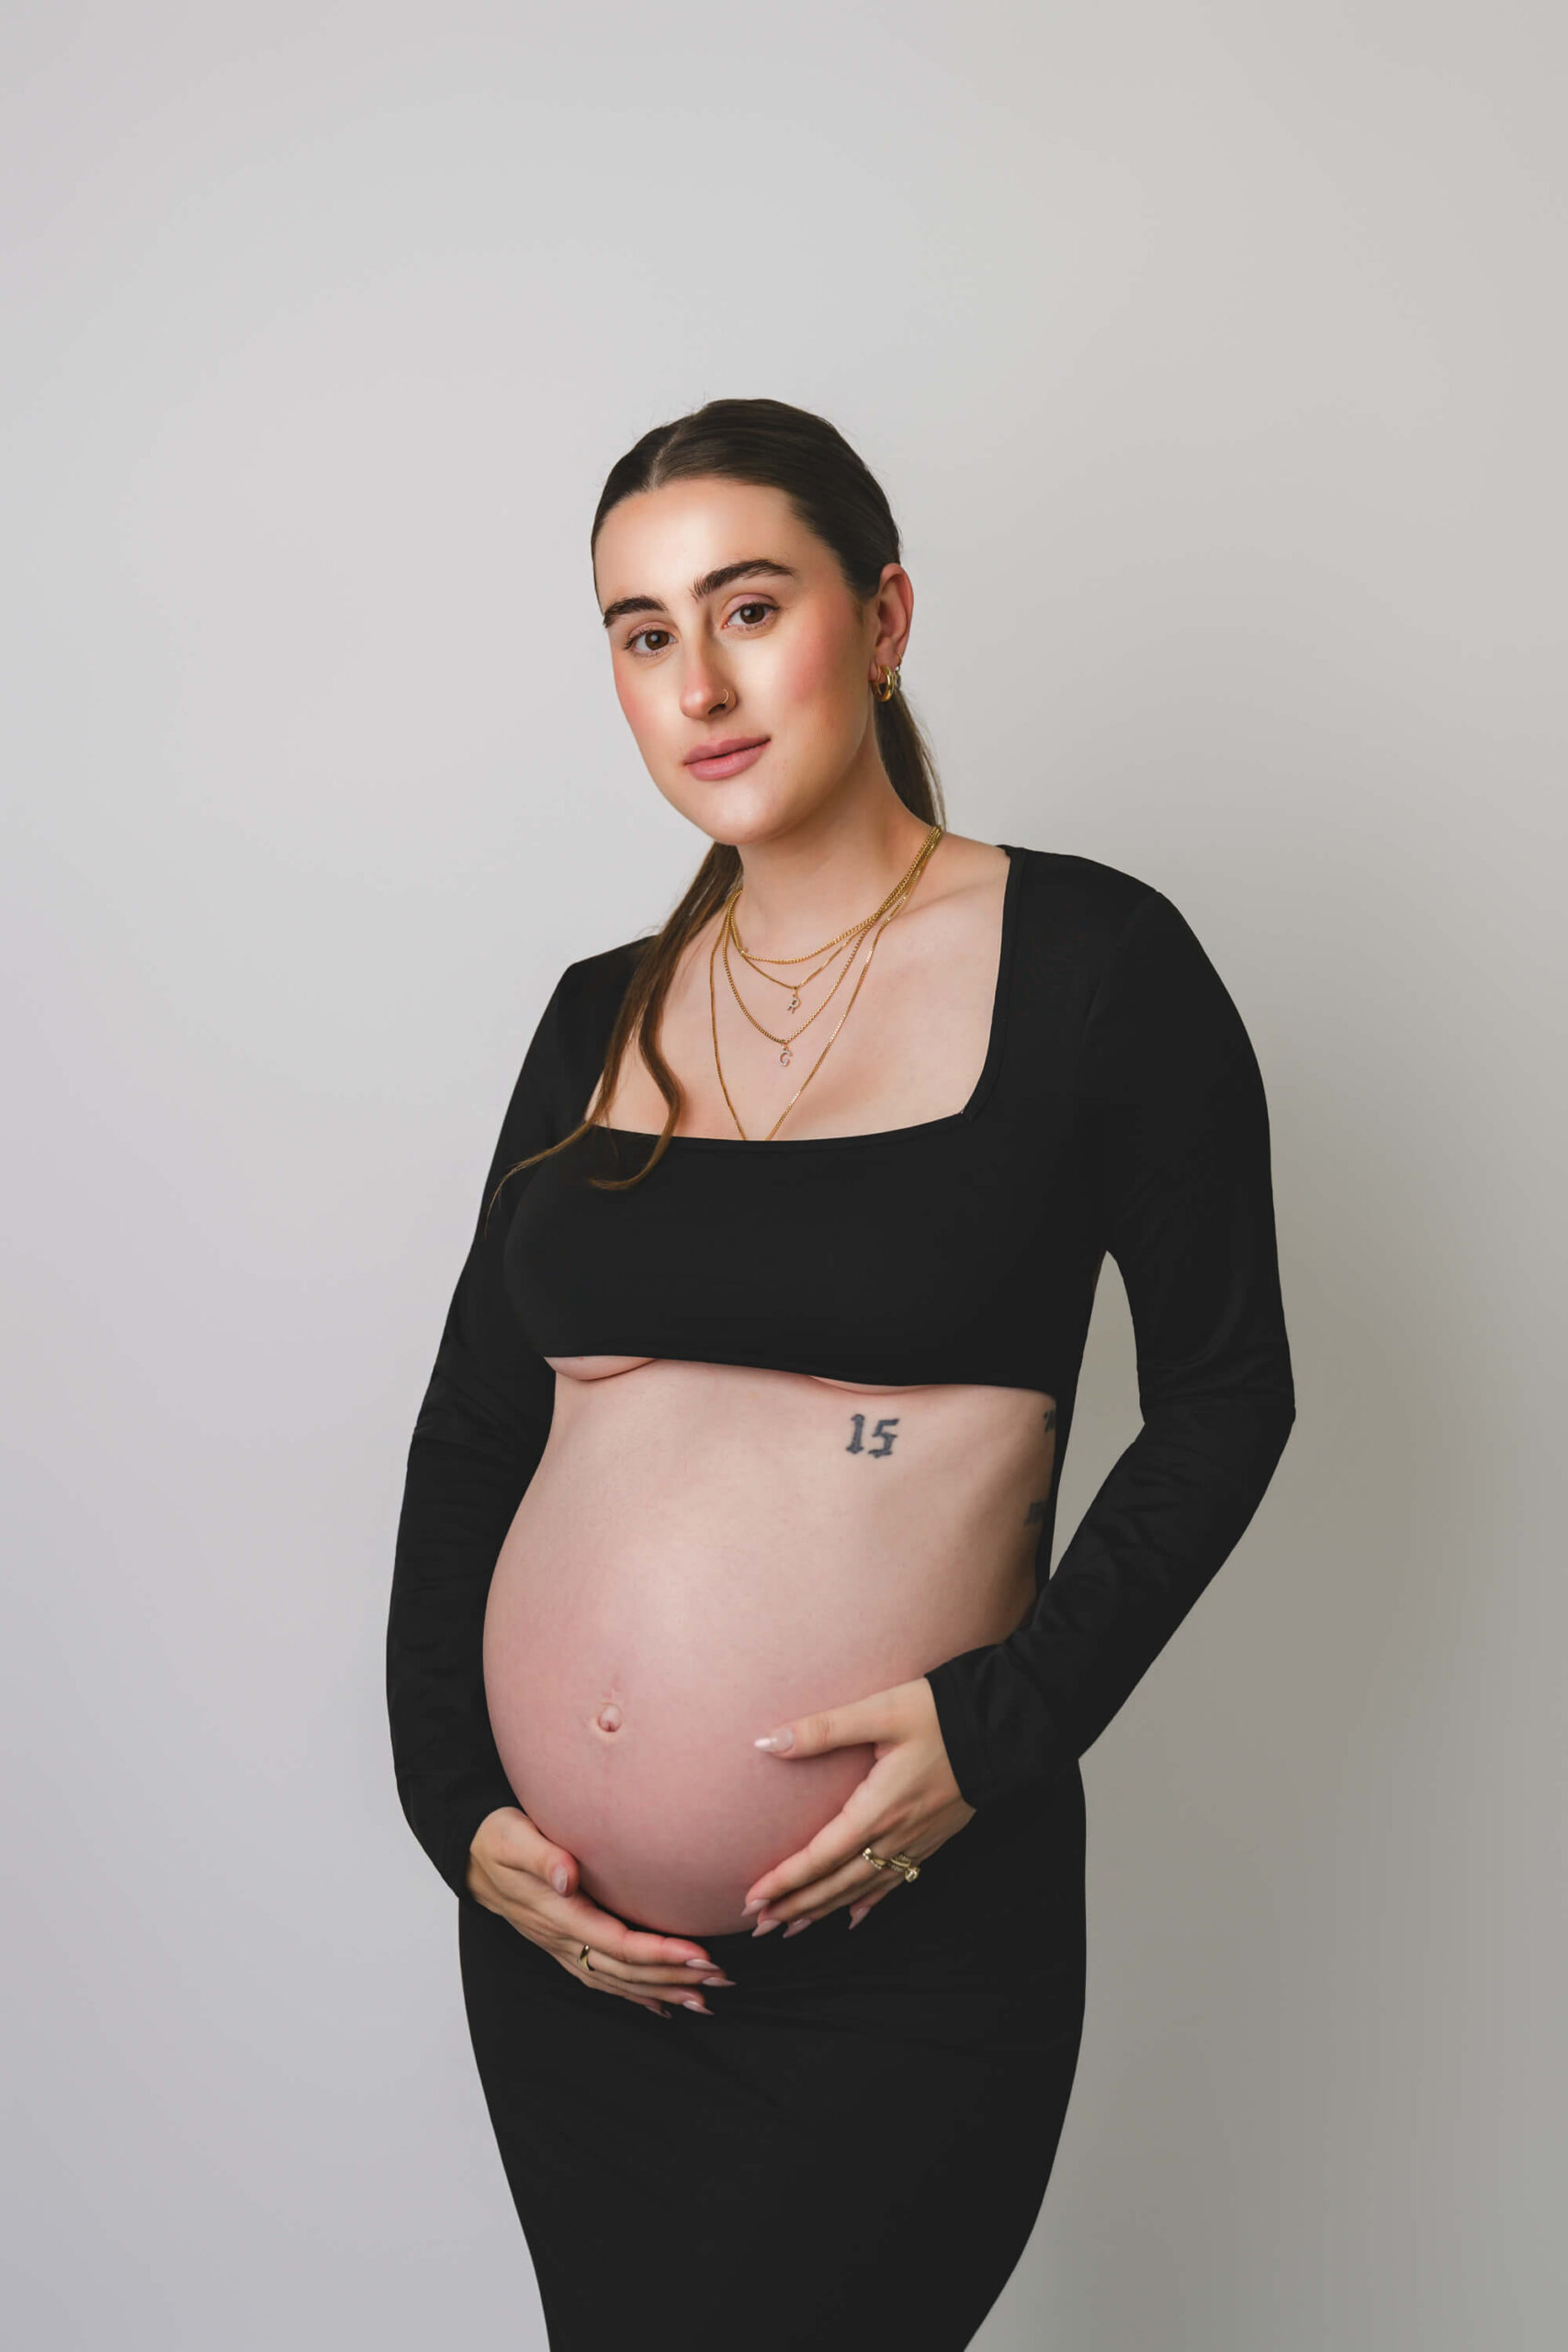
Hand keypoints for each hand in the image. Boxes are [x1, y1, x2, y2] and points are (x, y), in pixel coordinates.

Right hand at [465, 1807, 734, 2017]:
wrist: (470, 1855)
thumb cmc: (497, 1838)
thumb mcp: (514, 1838)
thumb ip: (542, 1856)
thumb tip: (567, 1876)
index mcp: (559, 1915)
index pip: (619, 1943)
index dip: (660, 1953)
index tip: (699, 1954)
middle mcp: (563, 1939)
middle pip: (625, 1970)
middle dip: (673, 1977)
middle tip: (718, 1978)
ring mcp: (562, 1947)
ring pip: (617, 1980)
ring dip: (661, 1991)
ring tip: (703, 1997)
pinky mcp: (563, 1945)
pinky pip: (602, 1978)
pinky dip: (633, 1995)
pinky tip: (660, 2004)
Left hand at [742, 1676, 975, 1934]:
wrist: (1002, 1727)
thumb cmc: (938, 1713)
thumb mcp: (879, 1710)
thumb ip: (823, 1728)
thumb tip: (766, 1741)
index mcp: (877, 1808)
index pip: (820, 1856)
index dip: (785, 1881)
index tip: (752, 1899)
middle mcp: (896, 1834)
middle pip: (838, 1882)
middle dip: (797, 1906)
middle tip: (760, 1925)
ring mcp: (917, 1841)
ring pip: (863, 1888)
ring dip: (825, 1910)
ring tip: (793, 1928)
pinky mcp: (933, 1838)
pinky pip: (895, 1882)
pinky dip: (869, 1903)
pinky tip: (855, 1916)